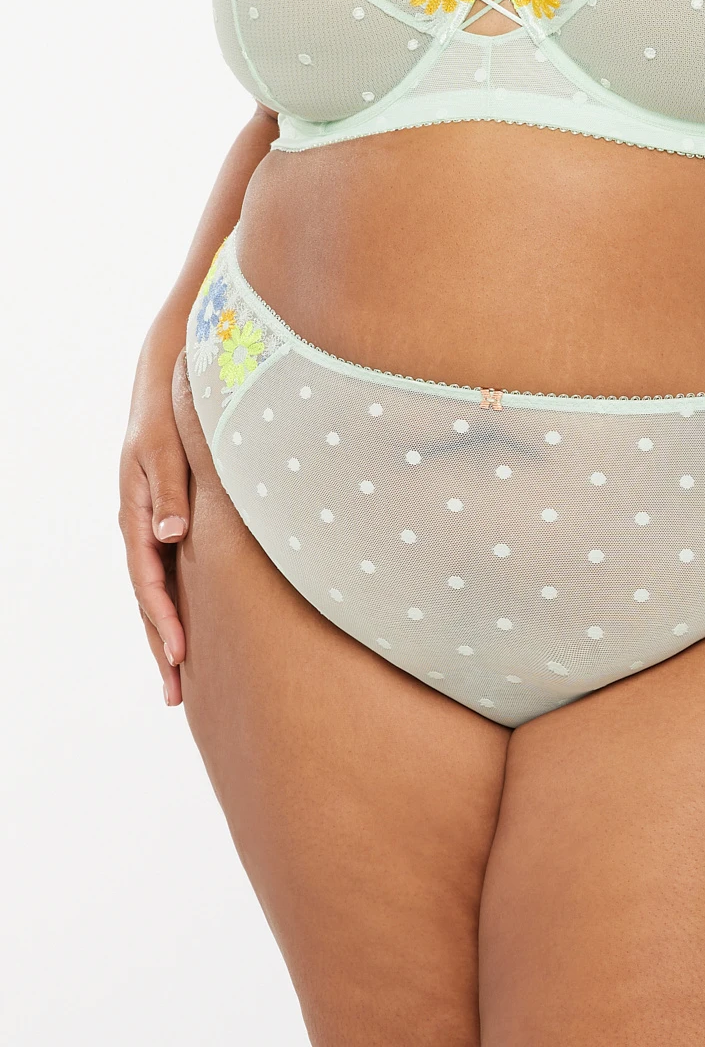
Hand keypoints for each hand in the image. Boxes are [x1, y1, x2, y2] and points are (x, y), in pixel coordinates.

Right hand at [118, 335, 191, 705]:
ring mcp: (152, 530)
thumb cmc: (169, 416)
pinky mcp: (167, 525)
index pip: (148, 580)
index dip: (164, 618)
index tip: (181, 654)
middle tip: (178, 695)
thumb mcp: (166, 450)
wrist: (165, 387)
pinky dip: (175, 608)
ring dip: (167, 636)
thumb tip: (172, 537)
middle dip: (162, 647)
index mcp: (137, 515)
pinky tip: (190, 633)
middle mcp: (141, 529)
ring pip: (156, 594)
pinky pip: (168, 576)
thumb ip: (171, 492)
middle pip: (148, 600)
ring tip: (180, 683)